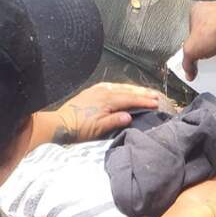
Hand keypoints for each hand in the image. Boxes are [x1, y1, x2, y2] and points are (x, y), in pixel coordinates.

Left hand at [41, 82, 163, 143]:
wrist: (59, 124)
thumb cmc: (79, 129)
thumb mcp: (98, 129)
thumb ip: (114, 121)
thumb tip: (129, 116)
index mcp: (107, 100)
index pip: (130, 99)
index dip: (144, 101)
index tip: (156, 103)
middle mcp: (103, 91)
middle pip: (127, 90)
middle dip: (142, 93)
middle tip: (155, 95)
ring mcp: (97, 90)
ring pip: (120, 87)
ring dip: (133, 90)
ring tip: (145, 92)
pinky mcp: (91, 91)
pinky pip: (111, 86)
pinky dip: (121, 88)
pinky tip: (124, 89)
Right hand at [182, 1, 215, 80]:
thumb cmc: (214, 30)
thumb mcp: (190, 51)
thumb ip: (187, 63)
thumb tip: (188, 71)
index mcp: (197, 10)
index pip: (189, 30)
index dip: (189, 43)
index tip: (191, 53)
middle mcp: (211, 11)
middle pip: (203, 33)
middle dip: (203, 45)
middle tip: (201, 56)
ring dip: (215, 47)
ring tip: (212, 56)